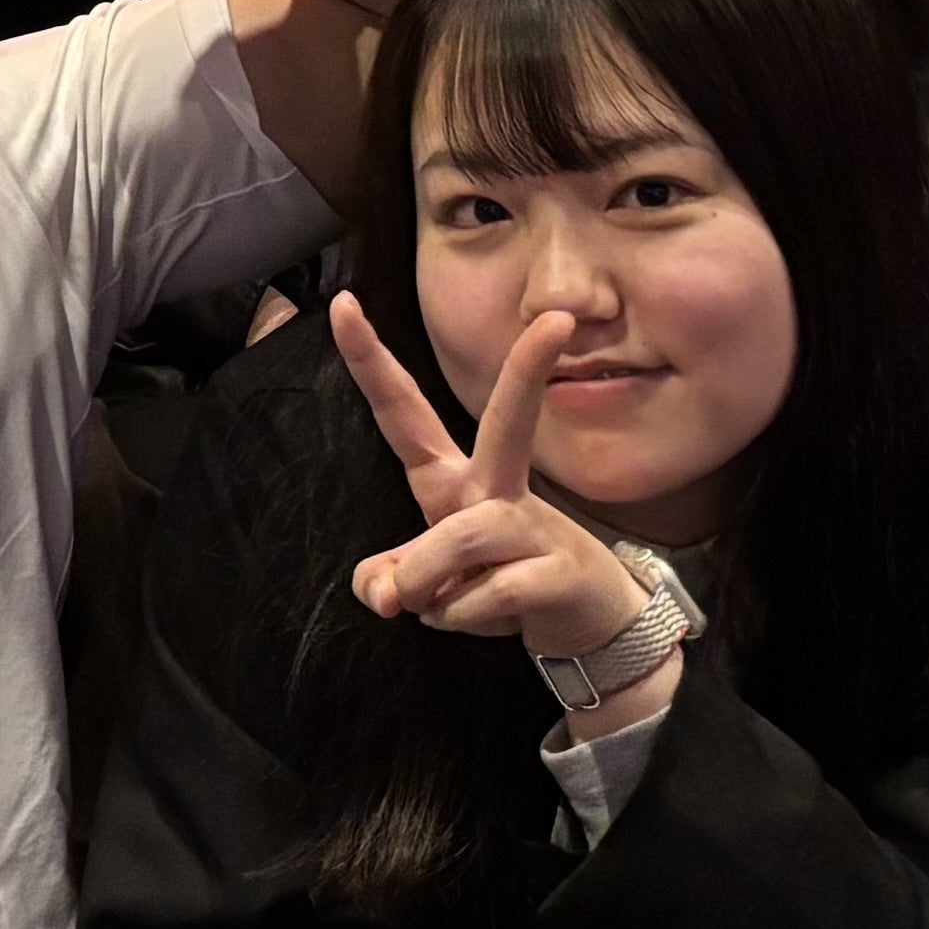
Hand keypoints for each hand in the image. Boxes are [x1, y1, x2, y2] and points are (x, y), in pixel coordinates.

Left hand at [323, 292, 660, 674]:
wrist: (585, 625)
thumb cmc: (498, 582)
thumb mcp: (430, 582)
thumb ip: (391, 578)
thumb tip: (382, 592)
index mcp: (454, 477)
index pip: (404, 412)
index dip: (370, 361)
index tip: (343, 302)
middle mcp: (496, 487)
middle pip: (508, 421)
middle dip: (530, 370)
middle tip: (559, 318)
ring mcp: (535, 525)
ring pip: (460, 537)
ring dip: (428, 584)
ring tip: (434, 605)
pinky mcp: (559, 572)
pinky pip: (484, 595)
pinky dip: (460, 618)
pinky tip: (484, 618)